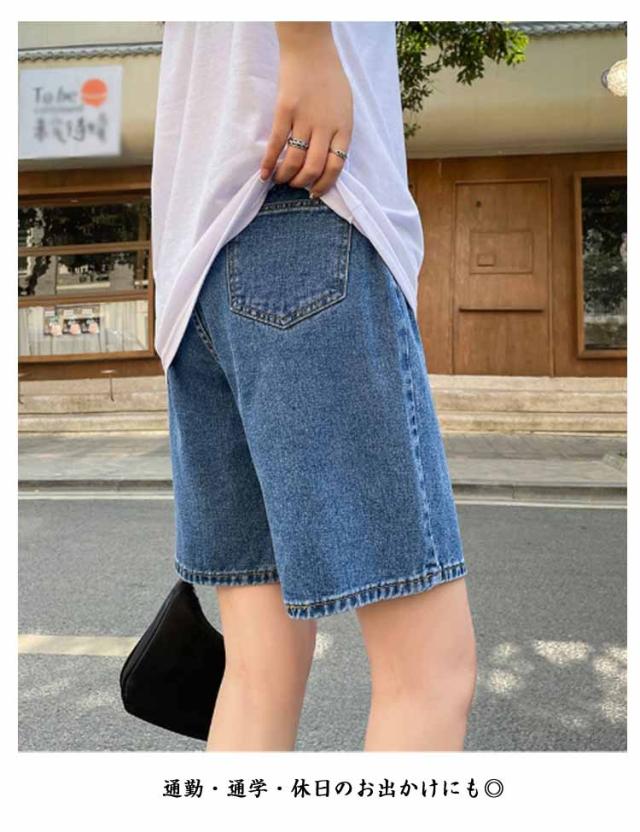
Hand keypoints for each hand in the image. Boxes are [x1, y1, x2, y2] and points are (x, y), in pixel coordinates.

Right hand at [259, 23, 352, 197]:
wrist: (310, 49)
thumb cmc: (330, 78)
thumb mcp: (345, 107)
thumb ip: (339, 132)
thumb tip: (329, 160)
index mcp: (343, 127)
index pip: (336, 166)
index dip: (325, 184)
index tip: (315, 192)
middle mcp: (325, 126)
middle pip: (314, 167)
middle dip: (303, 183)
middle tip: (295, 186)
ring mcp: (304, 118)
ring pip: (295, 160)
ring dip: (286, 176)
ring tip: (280, 180)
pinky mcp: (285, 111)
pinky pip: (276, 143)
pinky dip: (269, 163)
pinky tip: (264, 175)